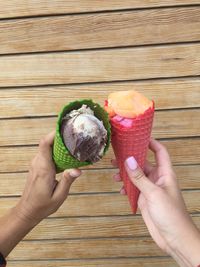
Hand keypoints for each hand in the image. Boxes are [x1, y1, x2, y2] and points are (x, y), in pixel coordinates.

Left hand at [14, 131, 80, 225]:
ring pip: (45, 147)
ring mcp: (35, 164)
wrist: (28, 211)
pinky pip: (45, 153)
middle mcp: (37, 163)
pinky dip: (54, 150)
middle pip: (46, 143)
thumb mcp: (59, 196)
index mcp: (43, 169)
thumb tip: (78, 170)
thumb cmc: (43, 205)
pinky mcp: (36, 167)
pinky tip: (64, 154)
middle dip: (59, 136)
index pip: (44, 144)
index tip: (65, 129)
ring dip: (57, 143)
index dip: (53, 134)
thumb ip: (67, 181)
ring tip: (71, 143)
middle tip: (73, 135)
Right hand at [113, 139, 199, 266]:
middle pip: (143, 163)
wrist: (174, 238)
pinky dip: (126, 187)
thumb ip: (140, 177)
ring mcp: (150, 189)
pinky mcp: (145, 199)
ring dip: (126, 174)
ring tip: (114, 174)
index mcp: (165, 173)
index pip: (160, 152)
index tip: (138, 136)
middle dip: (131, 159)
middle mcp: (157, 179)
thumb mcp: (154, 194)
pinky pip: (134, 189)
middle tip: (116, 157)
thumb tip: (129, 160)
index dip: (151, 143)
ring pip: (136, 176)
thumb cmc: (171, 214)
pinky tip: (121, 189)